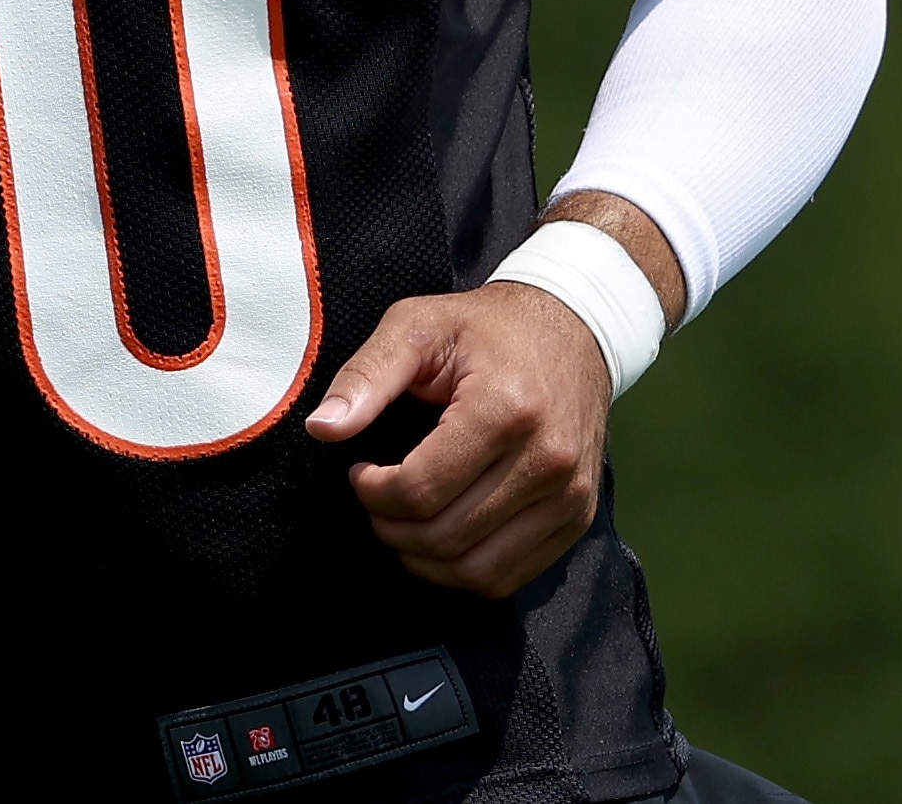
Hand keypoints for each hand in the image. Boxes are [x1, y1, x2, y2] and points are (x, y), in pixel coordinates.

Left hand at [304, 283, 610, 596]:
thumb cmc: (487, 329)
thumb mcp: (417, 326)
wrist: (573, 330)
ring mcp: (569, 495)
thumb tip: (322, 428)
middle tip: (376, 498)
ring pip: (477, 572)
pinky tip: (442, 535)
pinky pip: (510, 576)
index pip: (420, 490)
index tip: (361, 471)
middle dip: (391, 527)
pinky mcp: (578, 517)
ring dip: (424, 559)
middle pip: (445, 536)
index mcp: (506, 409)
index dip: (373, 493)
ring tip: (404, 520)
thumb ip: (366, 376)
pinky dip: (465, 571)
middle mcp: (546, 459)